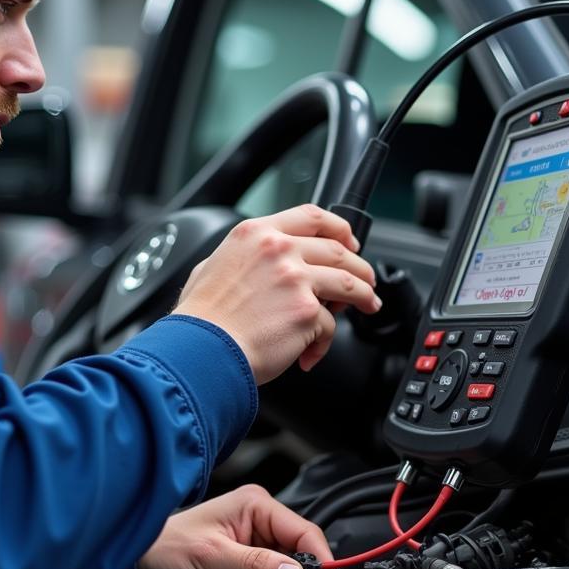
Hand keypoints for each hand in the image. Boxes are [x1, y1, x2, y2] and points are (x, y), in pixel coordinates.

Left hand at [137, 484, 333, 568]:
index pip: (302, 529)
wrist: (143, 564)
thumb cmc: (167, 548)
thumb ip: (255, 566)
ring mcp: (255, 537)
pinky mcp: (251, 557)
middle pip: (301, 547)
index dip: (319, 557)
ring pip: (292, 562)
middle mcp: (258, 516)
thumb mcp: (213, 556)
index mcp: (254, 503)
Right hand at [172, 204, 379, 383]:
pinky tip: (311, 352)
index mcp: (255, 234)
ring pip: (348, 282)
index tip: (348, 242)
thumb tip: (254, 265)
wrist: (200, 349)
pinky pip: (330, 325)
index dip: (339, 228)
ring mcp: (296, 279)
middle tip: (365, 280)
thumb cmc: (201, 317)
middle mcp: (278, 249)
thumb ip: (241, 258)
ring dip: (364, 295)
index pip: (311, 217)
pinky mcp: (307, 311)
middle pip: (337, 249)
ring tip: (368, 305)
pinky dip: (324, 341)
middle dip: (359, 265)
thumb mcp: (210, 266)